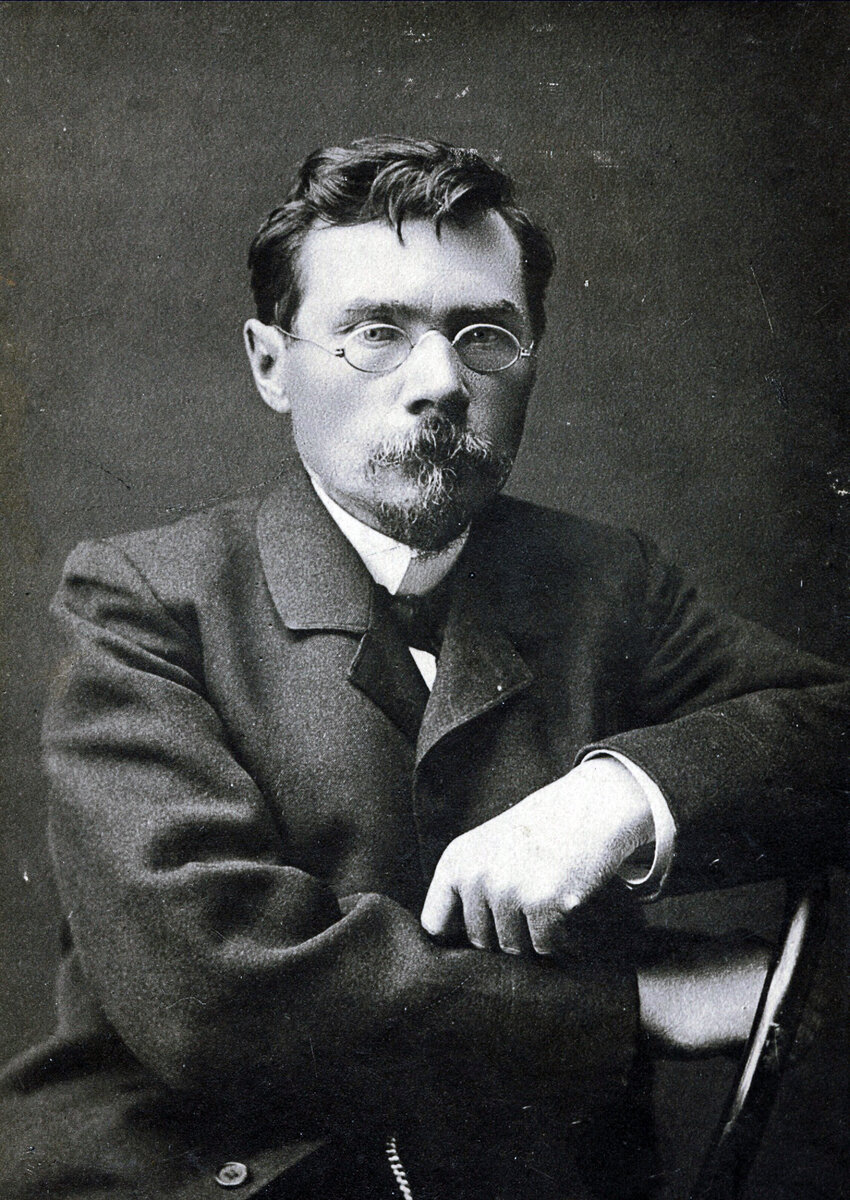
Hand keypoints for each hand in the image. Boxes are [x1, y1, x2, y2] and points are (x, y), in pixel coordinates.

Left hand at [420, 757, 653, 956]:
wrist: (591, 806)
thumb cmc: (540, 831)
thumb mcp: (488, 846)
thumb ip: (469, 886)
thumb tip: (461, 945)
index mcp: (456, 860)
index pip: (434, 924)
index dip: (458, 933)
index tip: (483, 926)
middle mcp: (476, 876)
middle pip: (480, 941)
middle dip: (505, 931)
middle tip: (529, 904)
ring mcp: (508, 891)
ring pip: (513, 947)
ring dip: (533, 936)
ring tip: (548, 902)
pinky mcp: (543, 904)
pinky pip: (544, 947)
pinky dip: (559, 939)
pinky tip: (566, 908)